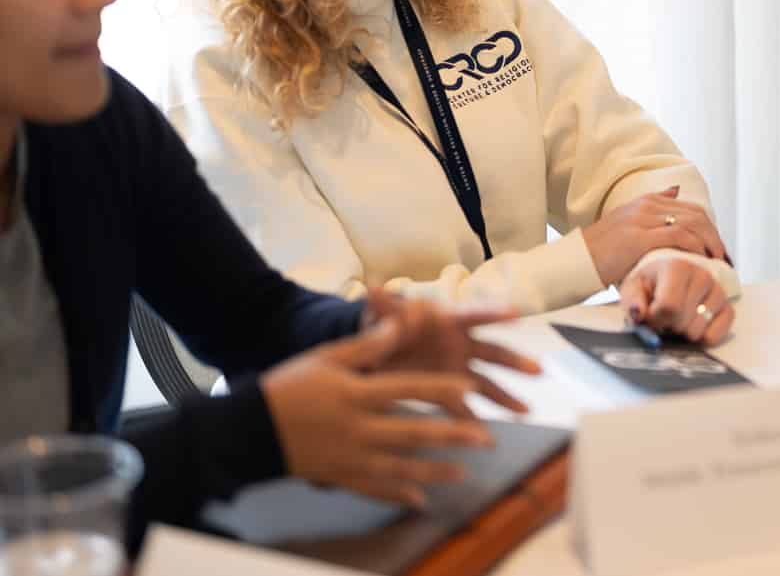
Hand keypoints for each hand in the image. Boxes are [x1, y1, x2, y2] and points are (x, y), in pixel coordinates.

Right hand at [261, 318, 494, 507]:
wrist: (247, 430)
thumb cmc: (289, 386)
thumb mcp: (326, 358)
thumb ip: (366, 345)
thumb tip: (400, 326)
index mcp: (357, 393)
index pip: (408, 389)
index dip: (441, 389)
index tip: (470, 389)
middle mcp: (358, 428)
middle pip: (413, 432)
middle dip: (452, 436)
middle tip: (486, 439)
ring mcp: (349, 457)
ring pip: (400, 466)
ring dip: (434, 470)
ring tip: (463, 473)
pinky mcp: (338, 476)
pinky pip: (373, 488)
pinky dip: (397, 494)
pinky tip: (420, 499)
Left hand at [361, 286, 541, 413]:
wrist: (374, 354)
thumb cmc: (385, 326)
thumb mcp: (383, 315)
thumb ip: (383, 306)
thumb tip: (372, 287)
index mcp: (448, 321)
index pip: (475, 314)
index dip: (494, 313)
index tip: (517, 313)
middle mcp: (460, 344)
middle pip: (493, 352)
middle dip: (514, 361)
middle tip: (537, 370)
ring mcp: (458, 369)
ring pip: (488, 384)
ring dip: (506, 397)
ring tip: (526, 412)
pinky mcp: (449, 390)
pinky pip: (466, 408)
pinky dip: (475, 423)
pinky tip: (487, 439)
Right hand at [580, 186, 728, 285]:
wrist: (575, 261)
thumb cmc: (601, 251)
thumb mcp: (627, 223)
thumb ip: (652, 209)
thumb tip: (675, 190)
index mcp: (645, 202)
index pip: (690, 209)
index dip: (709, 228)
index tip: (718, 248)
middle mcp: (646, 206)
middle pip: (696, 215)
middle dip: (714, 236)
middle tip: (724, 256)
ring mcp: (643, 219)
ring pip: (691, 224)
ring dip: (710, 243)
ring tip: (718, 261)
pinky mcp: (639, 237)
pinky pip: (679, 236)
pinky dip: (696, 247)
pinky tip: (701, 259)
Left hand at [619, 255, 733, 345]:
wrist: (667, 281)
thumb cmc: (649, 285)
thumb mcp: (633, 288)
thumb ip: (632, 301)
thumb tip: (639, 314)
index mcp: (678, 266)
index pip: (669, 306)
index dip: (655, 319)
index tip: (649, 314)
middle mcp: (702, 276)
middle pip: (682, 322)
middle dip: (667, 327)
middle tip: (662, 318)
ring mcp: (718, 292)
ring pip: (697, 332)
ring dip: (682, 333)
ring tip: (676, 319)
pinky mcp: (727, 309)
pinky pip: (715, 336)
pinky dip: (700, 338)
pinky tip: (691, 326)